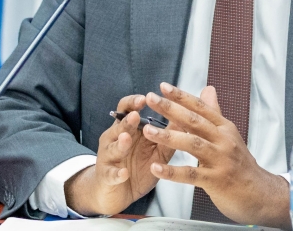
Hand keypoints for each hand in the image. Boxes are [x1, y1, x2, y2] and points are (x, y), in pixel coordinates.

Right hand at [64, 94, 175, 215]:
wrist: (116, 193)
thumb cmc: (137, 168)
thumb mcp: (155, 151)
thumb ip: (167, 136)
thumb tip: (185, 118)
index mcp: (128, 129)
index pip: (127, 110)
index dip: (134, 103)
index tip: (145, 98)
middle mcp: (115, 139)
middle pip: (119, 126)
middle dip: (127, 121)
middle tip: (136, 115)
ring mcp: (109, 157)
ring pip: (112, 148)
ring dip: (120, 144)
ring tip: (126, 139)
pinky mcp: (107, 176)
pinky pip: (111, 174)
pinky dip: (118, 173)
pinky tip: (124, 173)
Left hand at [142, 83, 291, 229]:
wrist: (260, 193)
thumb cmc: (240, 164)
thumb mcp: (228, 136)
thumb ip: (214, 113)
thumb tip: (208, 89)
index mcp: (224, 128)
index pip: (201, 108)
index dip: (181, 96)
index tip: (163, 86)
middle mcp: (223, 141)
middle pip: (194, 121)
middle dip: (171, 109)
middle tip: (150, 99)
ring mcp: (220, 160)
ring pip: (192, 144)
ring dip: (168, 136)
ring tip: (148, 130)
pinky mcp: (216, 181)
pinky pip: (190, 175)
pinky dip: (172, 172)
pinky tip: (156, 168)